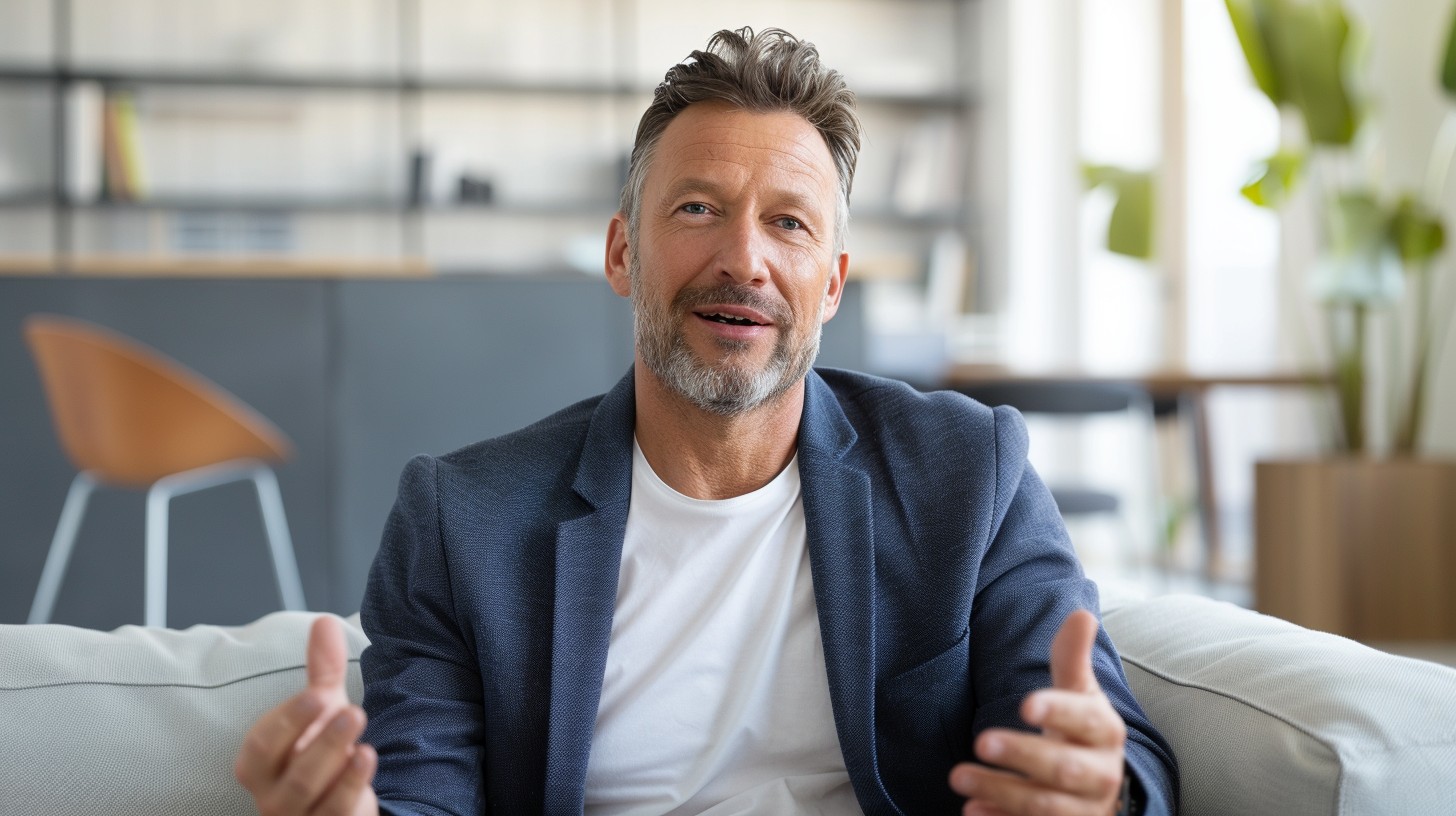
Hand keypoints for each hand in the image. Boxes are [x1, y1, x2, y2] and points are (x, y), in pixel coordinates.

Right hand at [235, 616, 378, 815]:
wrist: (335, 799)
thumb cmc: (320, 751)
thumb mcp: (322, 710)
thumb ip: (321, 671)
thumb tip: (324, 621)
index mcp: (257, 763)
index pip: (265, 743)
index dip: (291, 718)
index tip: (319, 695)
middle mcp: (270, 795)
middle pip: (291, 773)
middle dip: (322, 744)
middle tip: (352, 713)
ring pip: (311, 796)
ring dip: (339, 765)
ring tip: (364, 739)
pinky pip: (335, 813)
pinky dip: (351, 788)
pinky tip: (367, 759)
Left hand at [948, 609, 1126, 815]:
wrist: (1098, 790)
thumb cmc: (1080, 731)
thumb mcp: (1078, 694)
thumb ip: (1072, 658)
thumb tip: (1081, 613)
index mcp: (1104, 731)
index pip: (1085, 719)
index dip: (1058, 711)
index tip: (1025, 703)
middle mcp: (1100, 774)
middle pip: (1064, 767)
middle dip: (1023, 755)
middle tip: (982, 740)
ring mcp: (1083, 809)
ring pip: (1045, 805)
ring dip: (1001, 791)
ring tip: (958, 776)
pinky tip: (972, 810)